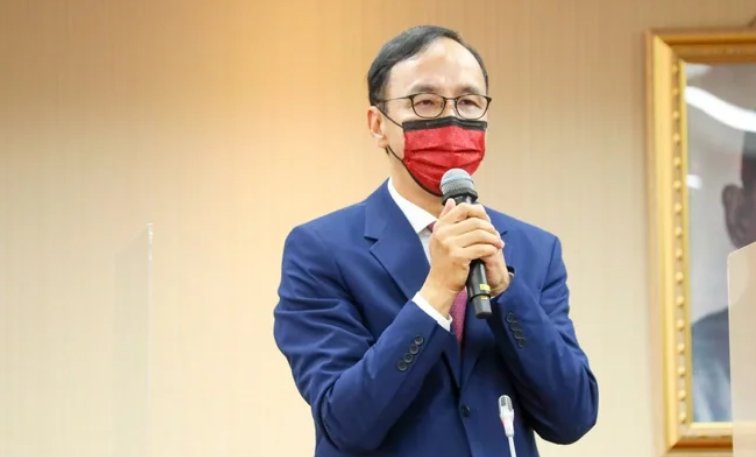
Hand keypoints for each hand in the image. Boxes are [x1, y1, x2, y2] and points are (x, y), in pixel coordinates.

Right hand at [419, 199, 504, 315]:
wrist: (440, 284)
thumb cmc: (443, 262)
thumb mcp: (439, 238)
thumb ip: (445, 218)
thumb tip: (451, 200)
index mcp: (440, 227)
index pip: (462, 209)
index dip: (478, 211)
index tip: (486, 219)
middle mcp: (443, 234)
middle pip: (474, 221)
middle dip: (489, 227)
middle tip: (496, 235)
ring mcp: (450, 245)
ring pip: (479, 234)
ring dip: (493, 238)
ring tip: (498, 244)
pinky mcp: (458, 257)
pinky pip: (480, 248)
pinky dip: (490, 249)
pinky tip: (494, 251)